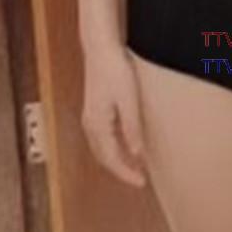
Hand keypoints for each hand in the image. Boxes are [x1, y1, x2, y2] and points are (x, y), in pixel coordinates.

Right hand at [81, 44, 146, 187]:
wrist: (100, 49)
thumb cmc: (115, 70)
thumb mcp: (129, 100)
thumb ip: (132, 128)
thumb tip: (136, 154)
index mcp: (98, 125)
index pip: (112, 159)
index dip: (127, 173)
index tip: (141, 183)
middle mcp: (90, 125)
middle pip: (104, 157)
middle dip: (121, 170)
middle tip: (139, 178)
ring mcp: (90, 117)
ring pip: (102, 149)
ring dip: (117, 159)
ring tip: (134, 165)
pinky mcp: (93, 109)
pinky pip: (102, 137)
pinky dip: (113, 147)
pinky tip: (125, 144)